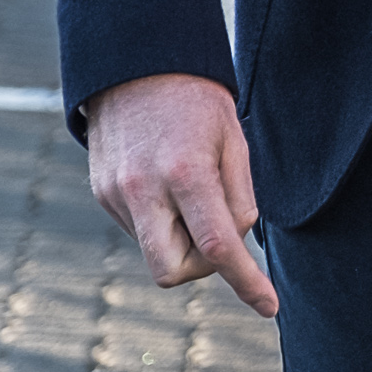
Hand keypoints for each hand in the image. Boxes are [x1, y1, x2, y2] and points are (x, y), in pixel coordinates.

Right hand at [84, 72, 276, 315]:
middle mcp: (144, 189)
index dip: (247, 282)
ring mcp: (116, 195)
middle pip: (172, 272)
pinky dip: (162, 223)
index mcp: (186, 173)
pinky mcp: (102, 194)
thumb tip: (237, 245)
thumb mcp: (234, 140)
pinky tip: (168, 185)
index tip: (269, 306)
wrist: (136, 65)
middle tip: (221, 239)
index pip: (219, 247)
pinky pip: (139, 230)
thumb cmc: (198, 102)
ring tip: (193, 194)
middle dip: (203, 269)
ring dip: (181, 242)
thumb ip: (239, 197)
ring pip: (155, 253)